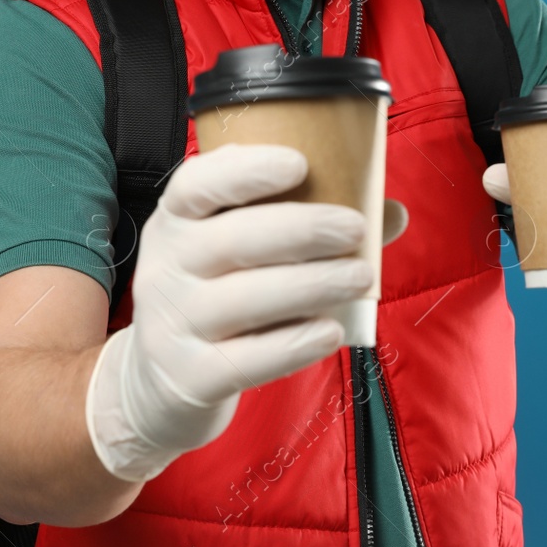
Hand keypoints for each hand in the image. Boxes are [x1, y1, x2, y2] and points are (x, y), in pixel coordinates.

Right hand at [86, 143, 406, 481]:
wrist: (155, 384)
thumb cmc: (214, 296)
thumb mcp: (234, 252)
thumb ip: (304, 226)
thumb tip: (390, 212)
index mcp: (176, 221)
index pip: (195, 185)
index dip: (245, 171)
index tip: (299, 163)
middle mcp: (166, 268)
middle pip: (231, 239)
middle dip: (301, 230)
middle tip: (355, 228)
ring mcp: (173, 325)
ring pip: (244, 299)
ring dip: (312, 284)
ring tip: (360, 277)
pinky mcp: (191, 378)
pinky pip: (247, 360)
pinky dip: (294, 344)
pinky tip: (331, 331)